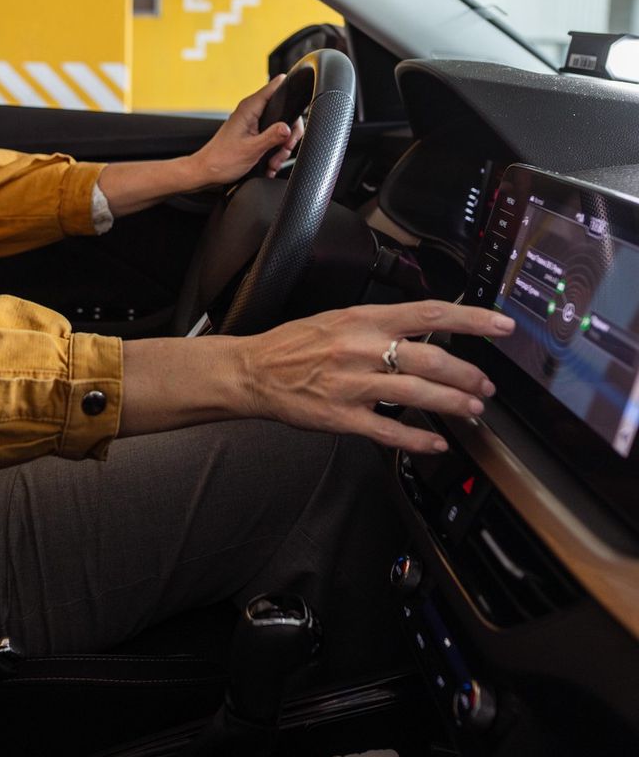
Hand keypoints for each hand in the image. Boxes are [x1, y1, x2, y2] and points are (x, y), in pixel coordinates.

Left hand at [189, 74, 304, 184]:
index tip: (292, 120)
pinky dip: (274, 152)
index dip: (289, 96)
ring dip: (280, 147)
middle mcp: (251, 112)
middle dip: (287, 135)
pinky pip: (272, 138)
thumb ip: (272, 137)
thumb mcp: (251, 149)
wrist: (207, 172)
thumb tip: (288, 128)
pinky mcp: (253, 134)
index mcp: (249, 108)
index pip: (275, 87)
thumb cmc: (221, 160)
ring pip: (279, 129)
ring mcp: (252, 123)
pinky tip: (269, 164)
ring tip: (273, 162)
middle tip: (283, 149)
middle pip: (283, 113)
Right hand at [235, 301, 514, 453]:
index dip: (471, 320)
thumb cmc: (295, 345)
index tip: (501, 326)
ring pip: (417, 395)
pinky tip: (436, 443)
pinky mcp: (342, 417)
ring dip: (453, 404)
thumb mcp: (338, 319)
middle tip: (485, 385)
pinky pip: (389, 431)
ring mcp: (352, 385)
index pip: (428, 314)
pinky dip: (418, 439)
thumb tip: (425, 330)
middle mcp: (361, 349)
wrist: (254, 371)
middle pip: (431, 359)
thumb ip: (379, 324)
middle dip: (468, 374)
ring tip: (472, 410)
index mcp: (362, 320)